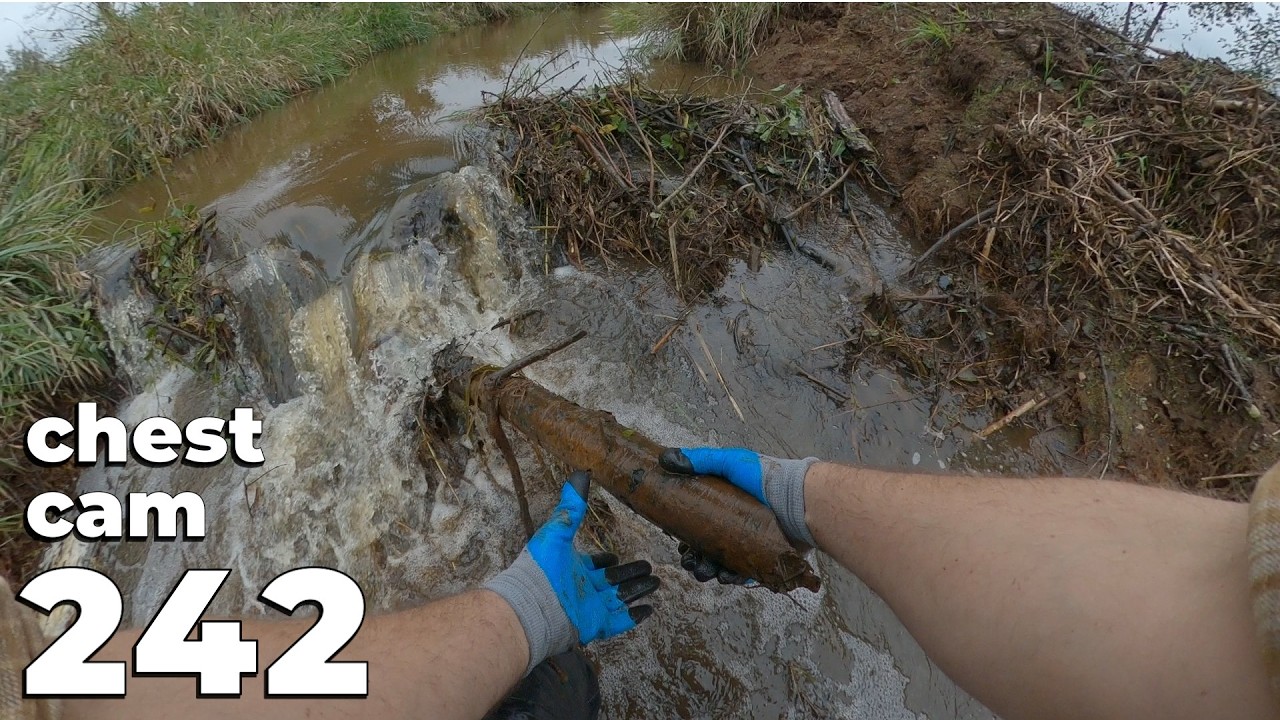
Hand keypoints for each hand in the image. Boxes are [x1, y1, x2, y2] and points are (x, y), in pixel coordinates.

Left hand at [485, 471, 658, 671]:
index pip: (595, 565)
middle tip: (650, 568)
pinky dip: (634, 615)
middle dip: (631, 574)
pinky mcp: (596, 624)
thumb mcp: (558, 530)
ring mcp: (591, 607)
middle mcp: (584, 588)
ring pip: (621, 598)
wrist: (532, 604)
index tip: (616, 556)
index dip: (606, 561)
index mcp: (574, 568)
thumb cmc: (540, 566)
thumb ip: (572, 505)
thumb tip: (580, 473)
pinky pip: (620, 621)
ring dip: (638, 590)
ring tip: (656, 583)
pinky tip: (649, 609)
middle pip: (613, 580)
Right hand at [661, 447, 817, 584]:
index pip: (695, 524)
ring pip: (720, 564)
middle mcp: (733, 526)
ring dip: (707, 570)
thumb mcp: (730, 462)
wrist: (799, 500)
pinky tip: (724, 575)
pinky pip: (742, 574)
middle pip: (704, 548)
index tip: (676, 539)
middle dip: (692, 558)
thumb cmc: (766, 478)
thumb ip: (701, 460)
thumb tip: (666, 459)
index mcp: (723, 506)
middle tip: (689, 560)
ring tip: (704, 570)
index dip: (683, 534)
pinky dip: (730, 577)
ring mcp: (747, 545)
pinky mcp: (762, 560)